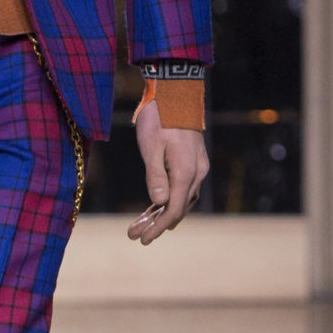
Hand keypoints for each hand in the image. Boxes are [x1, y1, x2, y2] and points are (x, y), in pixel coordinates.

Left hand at [128, 102, 208, 245]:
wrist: (176, 93)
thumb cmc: (160, 118)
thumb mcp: (151, 147)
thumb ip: (155, 176)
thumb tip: (159, 203)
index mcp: (186, 172)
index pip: (173, 210)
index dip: (158, 227)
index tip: (143, 239)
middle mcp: (196, 173)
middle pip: (178, 208)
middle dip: (157, 224)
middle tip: (136, 236)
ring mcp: (197, 168)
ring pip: (181, 199)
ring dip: (162, 213)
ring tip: (141, 225)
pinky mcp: (193, 162)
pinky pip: (182, 188)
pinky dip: (169, 200)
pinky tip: (157, 208)